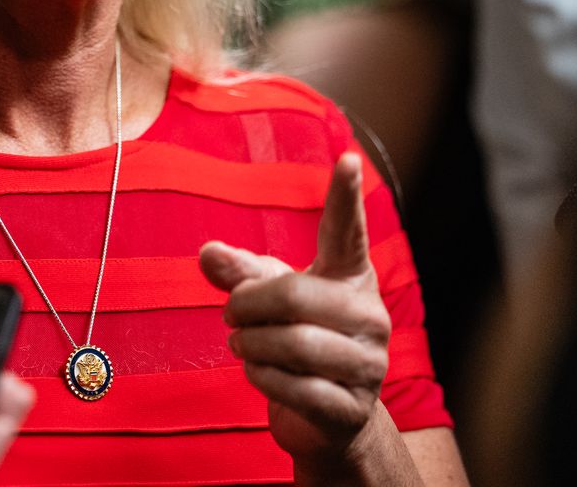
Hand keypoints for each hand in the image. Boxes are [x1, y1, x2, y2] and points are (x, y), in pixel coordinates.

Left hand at [199, 153, 390, 467]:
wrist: (327, 419)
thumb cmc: (297, 340)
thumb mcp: (267, 299)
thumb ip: (239, 273)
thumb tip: (207, 252)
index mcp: (350, 276)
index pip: (347, 231)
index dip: (345, 197)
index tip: (345, 159)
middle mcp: (369, 314)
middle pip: (295, 294)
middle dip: (247, 305)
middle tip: (230, 314)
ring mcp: (369, 363)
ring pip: (295, 343)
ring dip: (251, 345)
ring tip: (242, 344)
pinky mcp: (353, 407)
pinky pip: (295, 387)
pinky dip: (261, 378)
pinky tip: (258, 372)